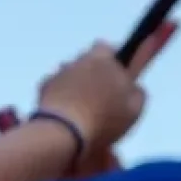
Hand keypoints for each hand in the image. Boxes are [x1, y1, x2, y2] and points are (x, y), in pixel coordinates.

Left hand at [32, 23, 176, 154]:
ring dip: (79, 88)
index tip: (127, 63)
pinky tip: (68, 118)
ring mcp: (60, 72)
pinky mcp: (43, 88)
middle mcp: (81, 59)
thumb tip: (133, 87)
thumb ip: (138, 92)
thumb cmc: (103, 119)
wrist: (62, 133)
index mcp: (106, 57)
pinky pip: (57, 90)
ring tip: (84, 114)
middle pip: (93, 61)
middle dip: (99, 74)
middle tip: (105, 99)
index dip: (125, 56)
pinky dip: (62, 100)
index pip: (120, 47)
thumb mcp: (135, 108)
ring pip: (74, 75)